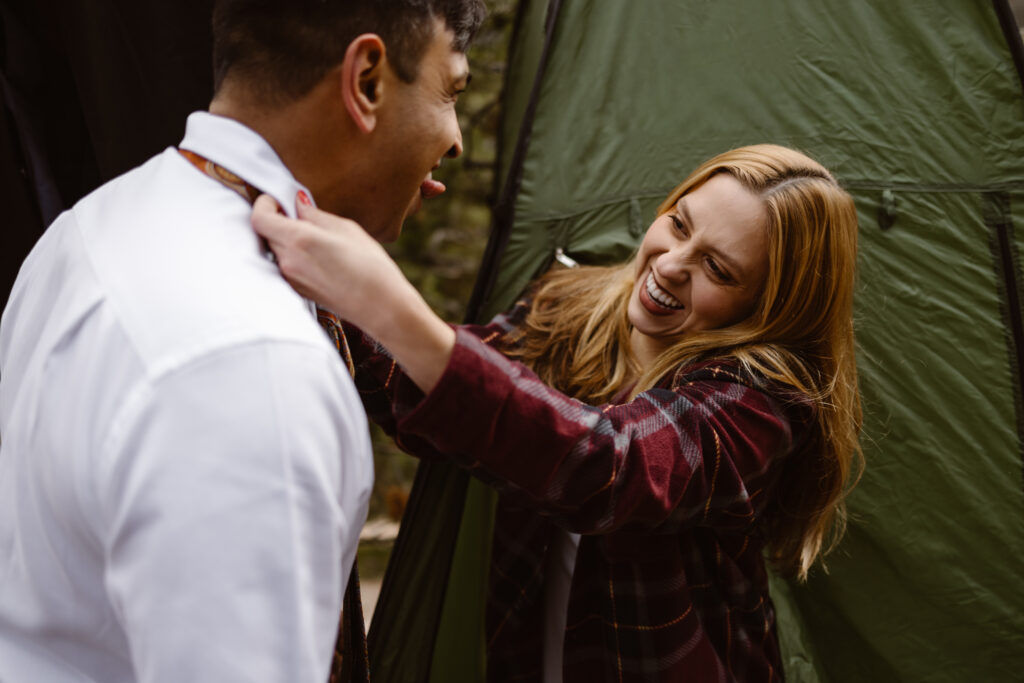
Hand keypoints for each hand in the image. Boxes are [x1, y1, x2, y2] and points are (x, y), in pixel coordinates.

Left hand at [251, 193, 454, 392]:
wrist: (381, 307)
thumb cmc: (371, 267)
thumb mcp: (347, 230)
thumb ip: (316, 215)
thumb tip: (298, 204)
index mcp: (299, 239)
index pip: (260, 218)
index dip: (265, 204)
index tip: (279, 200)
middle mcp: (289, 260)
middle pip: (266, 233)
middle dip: (279, 220)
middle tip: (301, 215)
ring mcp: (291, 278)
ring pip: (276, 250)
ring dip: (287, 240)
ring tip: (316, 238)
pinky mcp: (297, 291)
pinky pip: (287, 266)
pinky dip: (295, 256)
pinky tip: (321, 257)